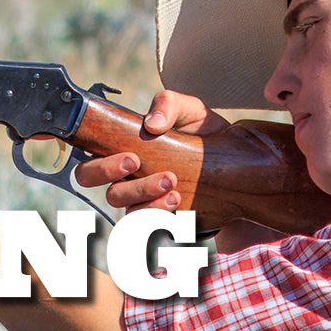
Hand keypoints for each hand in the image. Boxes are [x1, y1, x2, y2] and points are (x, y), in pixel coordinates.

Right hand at [71, 90, 230, 212]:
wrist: (241, 172)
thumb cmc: (208, 138)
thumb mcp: (193, 112)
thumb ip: (170, 104)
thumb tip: (151, 124)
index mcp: (123, 149)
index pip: (89, 157)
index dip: (93, 160)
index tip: (127, 156)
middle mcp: (125, 177)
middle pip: (90, 181)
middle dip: (108, 172)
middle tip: (135, 162)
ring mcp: (140, 201)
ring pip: (122, 206)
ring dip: (142, 195)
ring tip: (172, 183)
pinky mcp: (159, 220)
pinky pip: (145, 226)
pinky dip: (158, 215)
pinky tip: (178, 200)